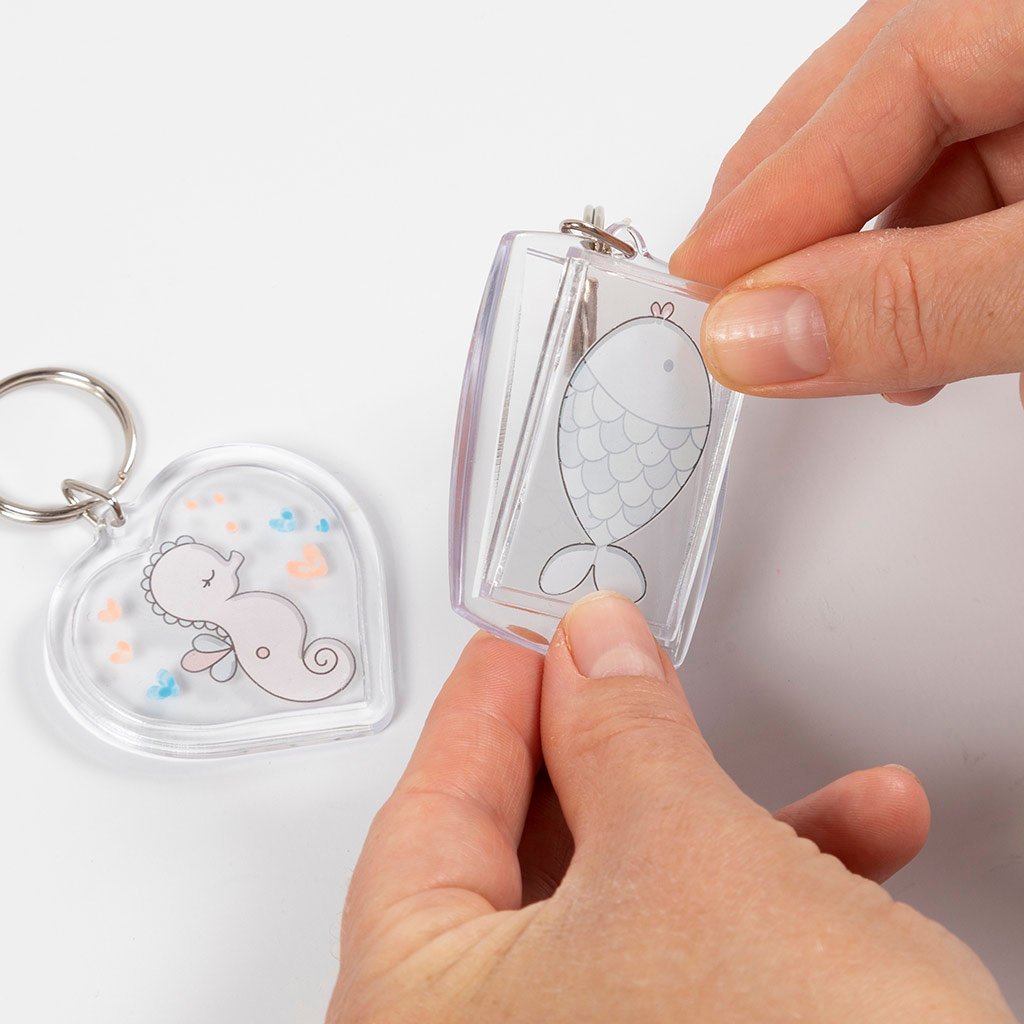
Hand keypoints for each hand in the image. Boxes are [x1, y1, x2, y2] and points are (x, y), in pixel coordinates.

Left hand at [327, 594, 1012, 1021]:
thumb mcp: (688, 861)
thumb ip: (622, 732)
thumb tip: (588, 649)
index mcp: (416, 1013)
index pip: (428, 811)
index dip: (490, 702)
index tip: (528, 637)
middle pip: (526, 865)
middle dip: (618, 763)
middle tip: (635, 685)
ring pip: (629, 915)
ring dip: (734, 840)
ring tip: (830, 798)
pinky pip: (691, 972)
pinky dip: (769, 914)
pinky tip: (856, 868)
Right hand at [672, 0, 1023, 406]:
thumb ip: (915, 300)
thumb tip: (754, 332)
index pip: (893, 69)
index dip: (783, 184)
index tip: (704, 273)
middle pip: (899, 98)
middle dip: (816, 217)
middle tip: (738, 293)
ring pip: (951, 156)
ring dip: (896, 266)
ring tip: (882, 361)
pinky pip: (1004, 189)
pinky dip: (960, 267)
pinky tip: (953, 331)